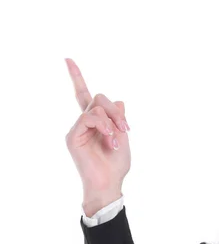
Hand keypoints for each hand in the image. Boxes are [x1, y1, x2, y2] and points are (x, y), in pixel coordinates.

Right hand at [64, 58, 130, 204]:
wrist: (109, 184)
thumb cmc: (116, 166)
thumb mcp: (123, 138)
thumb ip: (119, 119)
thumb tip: (118, 101)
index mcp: (95, 123)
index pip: (84, 97)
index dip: (77, 78)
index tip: (67, 59)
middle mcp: (84, 124)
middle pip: (98, 98)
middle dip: (115, 111)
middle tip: (126, 129)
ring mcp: (77, 129)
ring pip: (95, 107)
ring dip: (112, 121)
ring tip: (117, 139)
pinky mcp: (73, 136)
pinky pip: (89, 118)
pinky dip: (103, 126)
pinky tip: (109, 138)